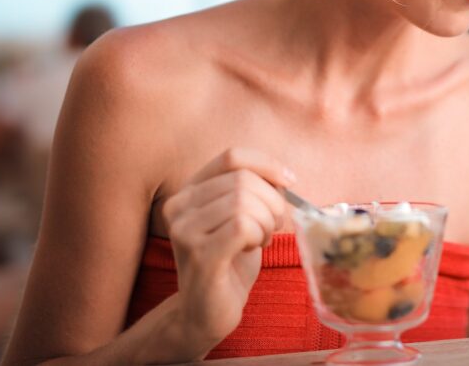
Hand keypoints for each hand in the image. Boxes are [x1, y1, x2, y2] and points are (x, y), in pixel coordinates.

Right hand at [162, 147, 293, 347]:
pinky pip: (243, 226)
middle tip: (272, 226)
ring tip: (260, 239)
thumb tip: (282, 176)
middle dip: (272, 203)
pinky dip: (260, 235)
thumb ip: (254, 190)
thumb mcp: (242, 215)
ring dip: (267, 222)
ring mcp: (185, 230)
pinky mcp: (199, 254)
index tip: (289, 181)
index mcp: (190, 190)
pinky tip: (254, 248)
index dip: (267, 164)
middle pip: (244, 180)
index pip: (232, 157)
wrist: (206, 312)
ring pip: (245, 202)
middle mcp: (179, 206)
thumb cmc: (230, 260)